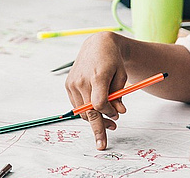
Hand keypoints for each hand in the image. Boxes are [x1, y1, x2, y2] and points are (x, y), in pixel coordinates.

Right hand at [65, 32, 128, 150]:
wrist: (97, 45)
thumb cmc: (112, 60)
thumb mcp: (122, 76)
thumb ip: (119, 96)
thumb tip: (119, 113)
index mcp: (97, 77)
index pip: (99, 104)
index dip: (109, 113)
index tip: (117, 116)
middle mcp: (81, 81)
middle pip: (88, 112)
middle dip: (97, 129)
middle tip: (103, 144)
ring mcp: (72, 83)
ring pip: (82, 111)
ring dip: (94, 119)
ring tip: (109, 123)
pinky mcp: (68, 84)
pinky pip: (77, 105)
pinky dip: (86, 111)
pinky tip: (96, 110)